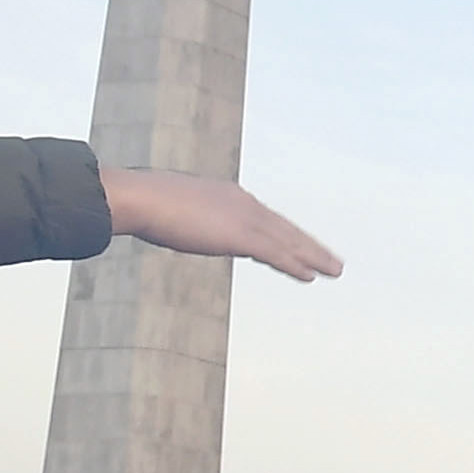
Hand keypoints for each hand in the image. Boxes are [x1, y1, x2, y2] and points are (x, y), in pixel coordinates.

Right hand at [101, 166, 341, 281]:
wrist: (138, 198)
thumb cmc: (141, 202)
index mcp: (227, 195)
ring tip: (334, 270)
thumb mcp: (171, 209)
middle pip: (284, 228)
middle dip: (310, 245)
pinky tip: (311, 276)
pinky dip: (294, 265)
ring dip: (313, 257)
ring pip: (288, 241)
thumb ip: (186, 218)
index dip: (285, 233)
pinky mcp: (240, 235)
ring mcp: (243, 218)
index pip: (264, 218)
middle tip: (332, 259)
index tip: (300, 243)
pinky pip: (276, 254)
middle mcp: (242, 203)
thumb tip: (179, 223)